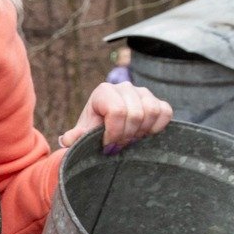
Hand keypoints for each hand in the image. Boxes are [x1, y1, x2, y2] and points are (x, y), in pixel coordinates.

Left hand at [58, 81, 174, 152]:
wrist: (105, 130)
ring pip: (152, 111)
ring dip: (142, 131)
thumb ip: (75, 137)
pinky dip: (158, 126)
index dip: (114, 133)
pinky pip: (166, 111)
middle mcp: (124, 87)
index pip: (117, 111)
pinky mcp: (157, 101)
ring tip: (130, 140)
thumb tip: (68, 140)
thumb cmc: (92, 131)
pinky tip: (145, 134)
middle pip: (136, 114)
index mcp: (104, 92)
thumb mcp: (82, 135)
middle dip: (127, 135)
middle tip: (119, 146)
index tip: (108, 145)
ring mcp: (143, 92)